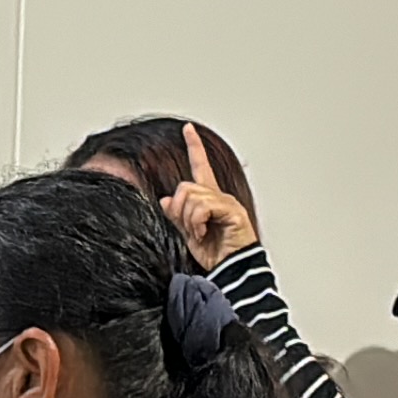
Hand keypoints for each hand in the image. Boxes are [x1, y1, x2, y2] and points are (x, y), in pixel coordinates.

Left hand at [157, 123, 260, 271]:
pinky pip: (202, 208)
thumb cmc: (215, 253)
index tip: (188, 129)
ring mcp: (226, 203)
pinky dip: (196, 222)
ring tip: (198, 233)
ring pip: (191, 197)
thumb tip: (164, 200)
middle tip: (190, 228)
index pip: (200, 166)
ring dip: (188, 219)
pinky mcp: (232, 211)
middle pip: (185, 187)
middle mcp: (218, 196)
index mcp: (208, 198)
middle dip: (180, 210)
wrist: (230, 269)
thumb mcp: (187, 232)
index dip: (194, 146)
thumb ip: (177, 215)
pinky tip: (202, 233)